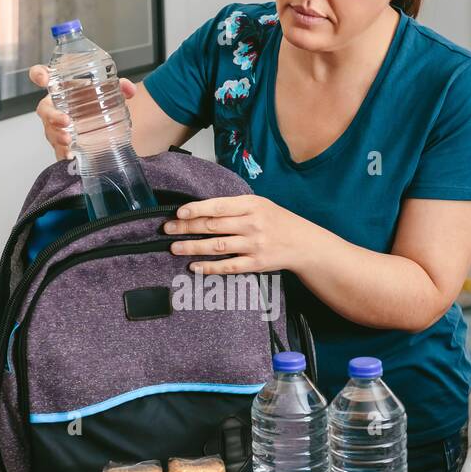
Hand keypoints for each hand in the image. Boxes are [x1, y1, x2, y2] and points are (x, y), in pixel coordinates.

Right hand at [28, 64, 137, 160]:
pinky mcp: (62, 143)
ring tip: (68, 140)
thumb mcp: (109, 92)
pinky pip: (57, 148)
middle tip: (65, 121)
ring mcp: (56, 126)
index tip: (43, 79)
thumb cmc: (97, 102)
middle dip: (51, 115)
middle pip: (44, 109)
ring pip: (49, 130)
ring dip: (57, 135)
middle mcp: (56, 106)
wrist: (103, 124)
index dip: (38, 75)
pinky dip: (62, 152)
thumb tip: (128, 89)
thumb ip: (120, 87)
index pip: (42, 75)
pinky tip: (70, 155)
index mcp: (62, 87)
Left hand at [163, 195, 318, 274]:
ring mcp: (254, 245)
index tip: (178, 213)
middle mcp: (252, 224)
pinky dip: (210, 267)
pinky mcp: (256, 263)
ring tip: (174, 248)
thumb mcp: (259, 204)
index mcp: (252, 205)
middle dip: (187, 228)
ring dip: (192, 247)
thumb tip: (201, 209)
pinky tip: (194, 266)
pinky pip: (228, 266)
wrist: (304, 243)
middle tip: (167, 230)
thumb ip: (234, 206)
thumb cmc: (278, 221)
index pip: (218, 206)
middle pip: (213, 226)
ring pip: (217, 246)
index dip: (196, 210)